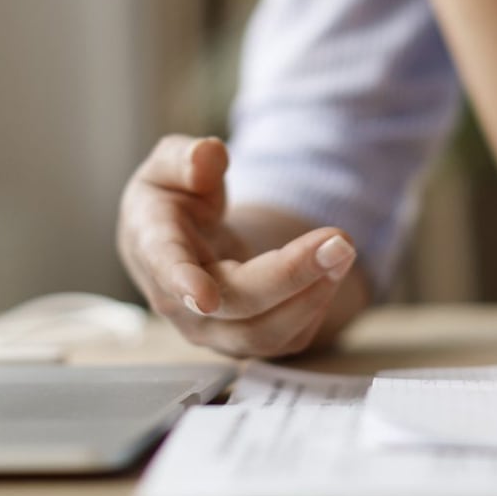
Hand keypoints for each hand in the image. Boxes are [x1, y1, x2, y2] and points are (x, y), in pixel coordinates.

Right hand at [116, 135, 364, 357]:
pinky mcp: (244, 339)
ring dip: (312, 295)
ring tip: (343, 251)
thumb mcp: (168, 165)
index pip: (165, 267)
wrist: (178, 240)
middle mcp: (178, 301)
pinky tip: (332, 270)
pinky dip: (315, 307)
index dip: (182, 282)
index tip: (204, 296)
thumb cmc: (172, 199)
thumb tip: (208, 155)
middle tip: (340, 241)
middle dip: (291, 274)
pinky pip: (285, 339)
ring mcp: (212, 329)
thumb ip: (184, 158)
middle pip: (236, 303)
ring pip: (264, 333)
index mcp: (153, 247)